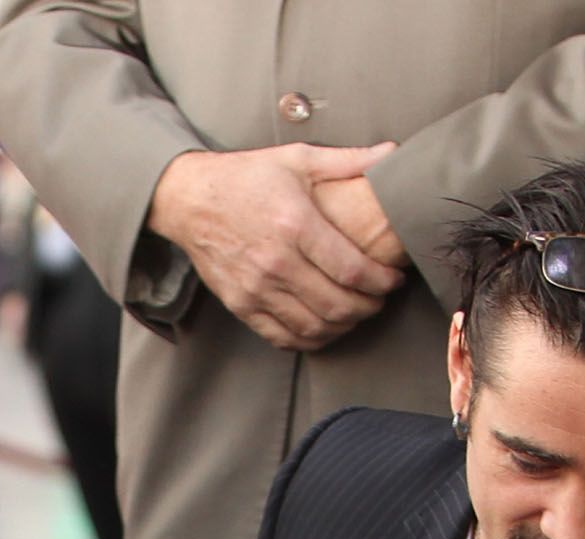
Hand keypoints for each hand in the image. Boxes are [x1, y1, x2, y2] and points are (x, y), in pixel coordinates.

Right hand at [146, 142, 402, 349]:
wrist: (190, 200)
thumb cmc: (246, 177)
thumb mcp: (298, 158)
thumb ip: (348, 160)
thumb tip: (393, 152)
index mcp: (296, 225)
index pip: (352, 270)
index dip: (382, 282)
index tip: (394, 279)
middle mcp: (276, 262)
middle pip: (337, 304)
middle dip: (369, 306)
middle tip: (380, 298)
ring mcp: (256, 289)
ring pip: (313, 327)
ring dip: (343, 326)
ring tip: (356, 313)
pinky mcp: (240, 305)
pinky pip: (282, 337)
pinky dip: (310, 339)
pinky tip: (324, 328)